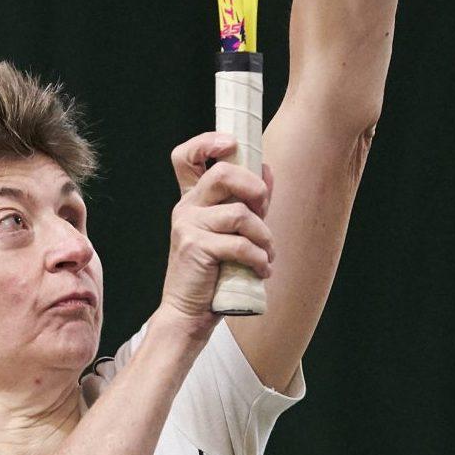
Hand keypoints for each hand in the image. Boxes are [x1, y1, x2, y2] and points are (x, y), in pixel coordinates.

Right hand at [158, 132, 273, 328]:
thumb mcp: (233, 232)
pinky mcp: (195, 246)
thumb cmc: (214, 273)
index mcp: (193, 200)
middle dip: (254, 187)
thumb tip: (268, 171)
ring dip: (264, 236)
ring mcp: (187, 225)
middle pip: (222, 173)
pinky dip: (259, 258)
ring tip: (267, 255)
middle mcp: (186, 207)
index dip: (207, 142)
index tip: (231, 145)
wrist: (190, 312)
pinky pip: (239, 244)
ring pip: (239, 214)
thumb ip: (248, 203)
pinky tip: (262, 270)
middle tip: (264, 209)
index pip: (186, 156)